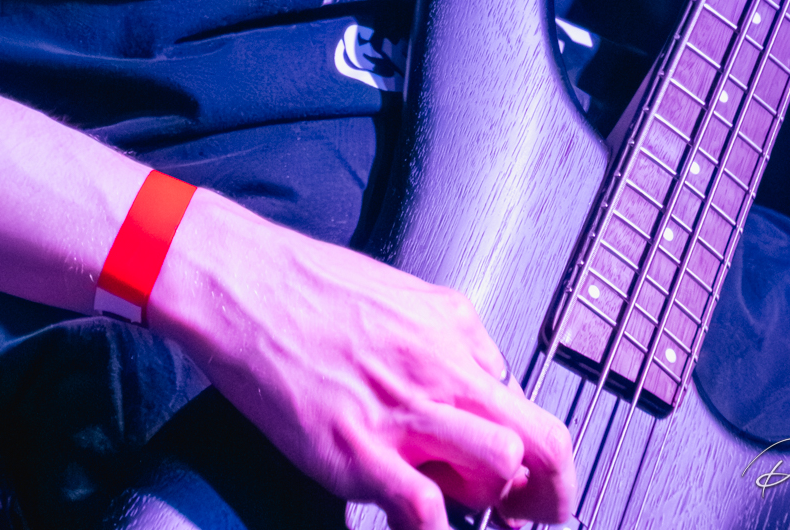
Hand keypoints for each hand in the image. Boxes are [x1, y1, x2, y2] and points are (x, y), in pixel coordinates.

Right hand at [150, 188, 576, 529]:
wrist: (242, 284)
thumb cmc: (307, 284)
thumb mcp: (401, 292)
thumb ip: (450, 334)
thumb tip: (483, 372)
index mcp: (453, 332)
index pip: (530, 407)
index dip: (540, 461)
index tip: (531, 487)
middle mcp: (440, 370)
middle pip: (541, 442)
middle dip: (548, 494)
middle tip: (529, 516)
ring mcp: (400, 412)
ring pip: (499, 470)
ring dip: (489, 500)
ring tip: (459, 505)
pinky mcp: (355, 448)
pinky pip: (423, 507)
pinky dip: (432, 528)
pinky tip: (416, 521)